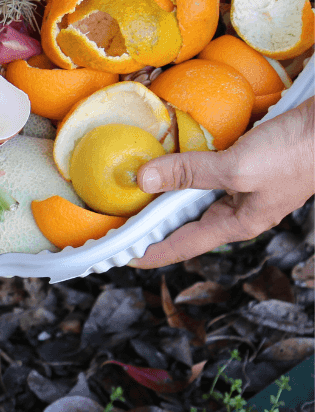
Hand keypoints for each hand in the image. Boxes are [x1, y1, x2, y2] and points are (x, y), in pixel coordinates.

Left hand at [129, 97, 314, 268]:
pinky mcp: (248, 164)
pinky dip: (184, 169)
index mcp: (237, 223)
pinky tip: (168, 158)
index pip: (183, 245)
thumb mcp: (236, 167)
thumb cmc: (296, 154)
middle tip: (116, 222)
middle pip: (185, 223)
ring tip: (132, 192)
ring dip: (164, 194)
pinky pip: (206, 173)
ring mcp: (244, 187)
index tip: (121, 257)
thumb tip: (143, 179)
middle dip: (151, 223)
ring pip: (194, 196)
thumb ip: (190, 173)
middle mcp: (238, 210)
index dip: (151, 252)